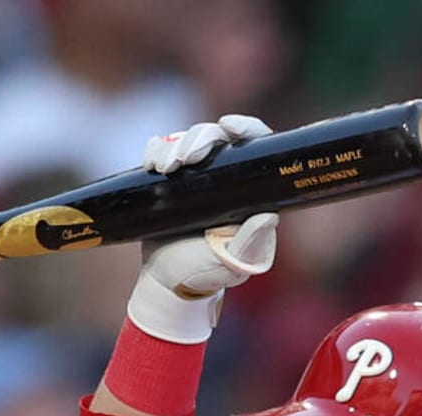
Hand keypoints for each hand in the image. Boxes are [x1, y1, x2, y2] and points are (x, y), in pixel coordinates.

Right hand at [130, 115, 278, 343]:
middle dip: (200, 138)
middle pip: (216, 137)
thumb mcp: (233, 264)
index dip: (245, 128)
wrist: (168, 281)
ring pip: (187, 139)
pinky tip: (153, 164)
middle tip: (186, 158)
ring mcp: (195, 175)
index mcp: (249, 191)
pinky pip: (161, 150)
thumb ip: (251, 245)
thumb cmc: (207, 273)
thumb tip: (269, 217)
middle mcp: (224, 176)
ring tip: (165, 168)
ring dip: (175, 145)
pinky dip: (156, 150)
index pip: (254, 147)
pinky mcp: (168, 179)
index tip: (229, 127)